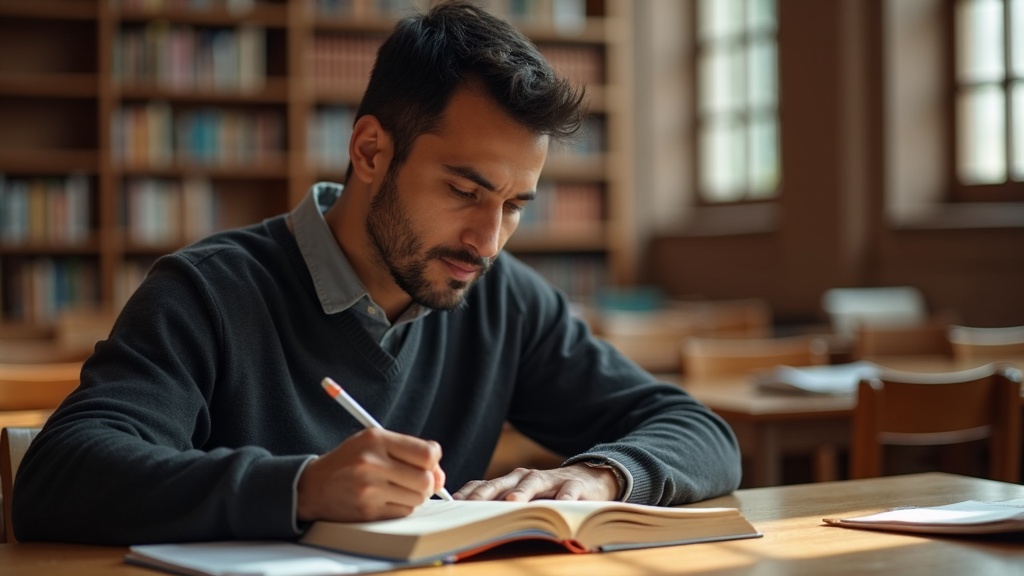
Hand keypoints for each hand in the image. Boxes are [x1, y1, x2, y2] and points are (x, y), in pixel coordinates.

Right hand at [296, 428, 446, 522]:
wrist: (313, 487)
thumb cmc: (349, 461)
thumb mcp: (374, 443)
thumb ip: (409, 452)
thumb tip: (440, 477)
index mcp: (376, 439)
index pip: (427, 453)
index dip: (433, 461)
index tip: (428, 464)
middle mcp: (372, 463)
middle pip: (426, 480)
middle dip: (427, 482)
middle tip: (415, 480)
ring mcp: (369, 489)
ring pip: (418, 498)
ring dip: (414, 496)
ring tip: (396, 488)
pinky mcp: (367, 511)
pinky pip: (403, 512)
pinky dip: (401, 507)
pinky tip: (385, 499)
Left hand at [453, 464, 619, 501]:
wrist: (590, 478)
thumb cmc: (549, 492)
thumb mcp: (525, 497)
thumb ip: (502, 504)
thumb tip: (471, 522)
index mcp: (511, 482)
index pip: (484, 486)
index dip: (468, 495)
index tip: (452, 506)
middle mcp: (526, 478)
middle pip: (501, 484)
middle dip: (485, 494)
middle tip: (470, 506)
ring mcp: (550, 480)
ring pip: (532, 484)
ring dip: (521, 493)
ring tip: (510, 503)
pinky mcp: (574, 485)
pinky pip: (568, 492)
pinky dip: (563, 499)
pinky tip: (558, 507)